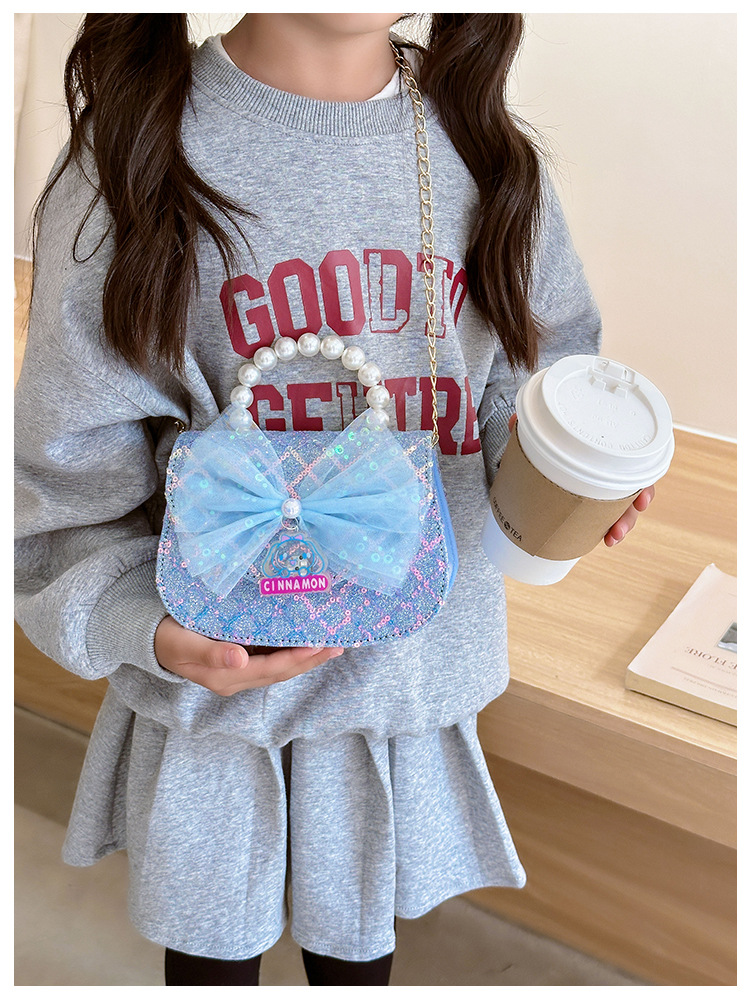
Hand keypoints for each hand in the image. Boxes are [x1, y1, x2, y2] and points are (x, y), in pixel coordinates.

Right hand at [154, 615, 343, 696]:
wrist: (150, 640)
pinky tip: (305, 639)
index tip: (321, 645)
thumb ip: (210, 652)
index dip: (298, 658)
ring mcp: (239, 670)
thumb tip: (240, 660)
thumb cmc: (166, 638)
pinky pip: (271, 657)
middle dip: (311, 659)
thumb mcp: (183, 644)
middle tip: (339, 645)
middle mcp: (238, 677)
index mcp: (228, 677)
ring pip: (280, 666)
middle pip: (283, 671)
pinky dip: (291, 649)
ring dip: (306, 656)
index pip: (272, 669)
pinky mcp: (239, 659)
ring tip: (332, 644)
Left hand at [507, 413, 654, 547]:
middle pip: (630, 495)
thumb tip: (513, 421)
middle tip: (618, 529)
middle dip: (628, 515)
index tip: (642, 501)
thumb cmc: (554, 432)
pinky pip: (602, 516)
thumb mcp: (542, 428)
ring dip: (619, 526)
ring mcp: (601, 488)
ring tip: (610, 538)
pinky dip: (603, 528)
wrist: (543, 442)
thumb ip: (530, 425)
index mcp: (607, 451)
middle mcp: (610, 471)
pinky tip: (603, 540)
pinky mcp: (587, 500)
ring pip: (620, 510)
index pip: (635, 468)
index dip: (643, 486)